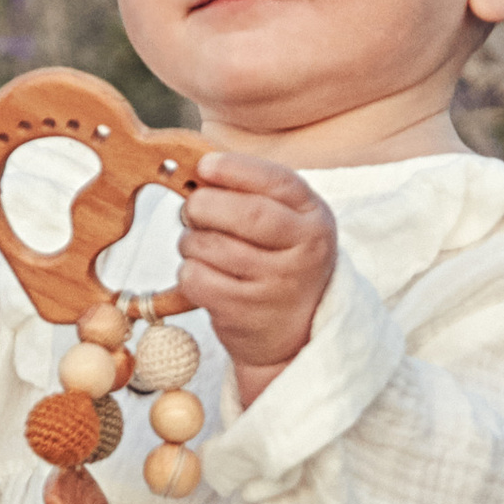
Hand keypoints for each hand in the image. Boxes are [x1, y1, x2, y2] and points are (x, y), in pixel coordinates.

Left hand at [178, 153, 337, 399]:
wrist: (293, 337)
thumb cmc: (279, 266)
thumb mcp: (287, 226)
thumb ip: (253, 194)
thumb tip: (199, 169)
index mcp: (316, 220)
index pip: (277, 181)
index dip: (235, 169)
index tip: (204, 166)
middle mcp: (304, 252)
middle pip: (244, 213)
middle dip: (204, 205)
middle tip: (191, 211)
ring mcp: (276, 285)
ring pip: (210, 245)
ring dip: (190, 242)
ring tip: (201, 248)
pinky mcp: (246, 313)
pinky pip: (196, 277)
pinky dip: (188, 272)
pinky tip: (203, 276)